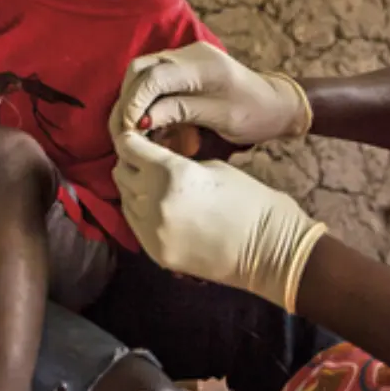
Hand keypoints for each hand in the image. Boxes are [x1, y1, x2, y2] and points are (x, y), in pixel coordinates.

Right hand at [111, 42, 310, 145]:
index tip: (128, 127)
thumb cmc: (255, 115)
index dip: (135, 101)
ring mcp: (187, 57)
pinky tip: (147, 119)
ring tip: (133, 126)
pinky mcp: (186, 66)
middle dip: (128, 98)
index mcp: (203, 65)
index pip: (155, 76)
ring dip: (134, 97)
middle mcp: (191, 54)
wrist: (278, 104)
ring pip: (145, 71)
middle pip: (142, 68)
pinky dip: (146, 97)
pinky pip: (156, 77)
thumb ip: (181, 112)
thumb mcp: (220, 118)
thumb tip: (142, 118)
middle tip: (124, 128)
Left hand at [112, 129, 326, 313]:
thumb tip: (151, 159)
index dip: (130, 138)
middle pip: (120, 172)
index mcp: (170, 172)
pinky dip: (140, 212)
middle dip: (130, 162)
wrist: (269, 248)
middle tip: (143, 158)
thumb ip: (174, 162)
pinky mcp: (156, 254)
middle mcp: (154, 200)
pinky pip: (135, 224)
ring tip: (151, 183)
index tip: (136, 137)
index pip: (128, 146)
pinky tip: (157, 206)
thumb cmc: (248, 199)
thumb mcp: (210, 167)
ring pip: (124, 198)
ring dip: (133, 187)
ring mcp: (152, 231)